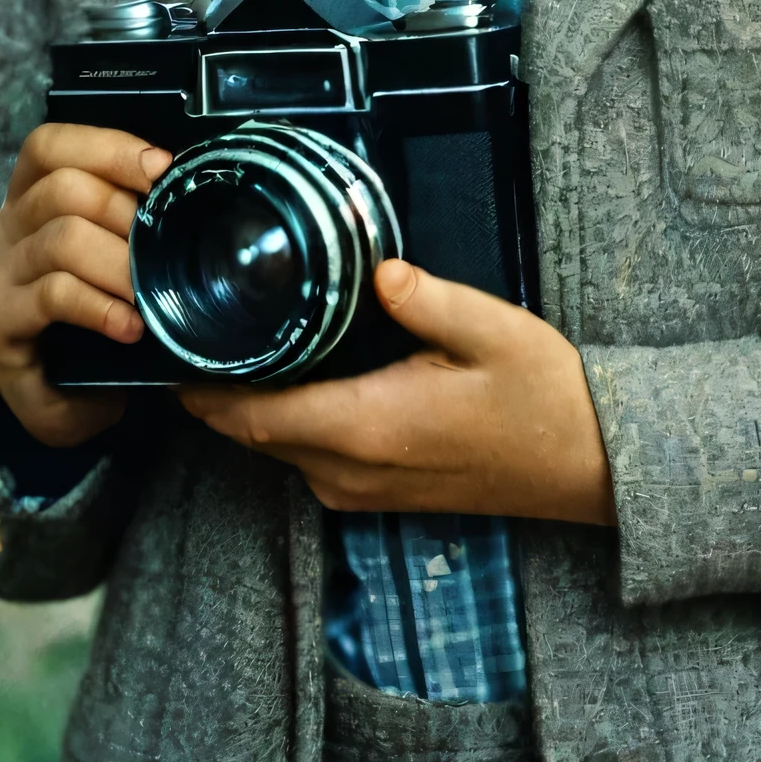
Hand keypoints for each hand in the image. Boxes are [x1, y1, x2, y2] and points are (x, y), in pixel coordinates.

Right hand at [0, 125, 169, 448]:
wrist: (63, 400)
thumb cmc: (98, 314)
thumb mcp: (115, 253)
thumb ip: (132, 215)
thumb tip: (188, 183)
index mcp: (31, 197)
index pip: (50, 145)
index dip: (107, 148)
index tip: (162, 169)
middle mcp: (6, 226)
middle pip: (61, 189)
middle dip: (125, 214)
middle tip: (164, 250)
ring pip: (61, 240)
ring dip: (120, 266)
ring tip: (152, 294)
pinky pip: (53, 295)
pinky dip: (100, 306)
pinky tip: (130, 327)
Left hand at [179, 259, 615, 524]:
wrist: (591, 466)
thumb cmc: (543, 396)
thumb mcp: (490, 330)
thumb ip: (426, 298)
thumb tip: (376, 269)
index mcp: (365, 428)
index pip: (252, 416)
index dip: (201, 387)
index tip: (169, 343)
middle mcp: (351, 471)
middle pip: (252, 434)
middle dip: (215, 390)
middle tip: (193, 324)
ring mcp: (364, 490)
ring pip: (278, 449)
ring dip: (249, 407)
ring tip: (234, 340)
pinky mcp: (381, 492)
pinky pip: (309, 458)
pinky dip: (285, 422)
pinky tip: (295, 374)